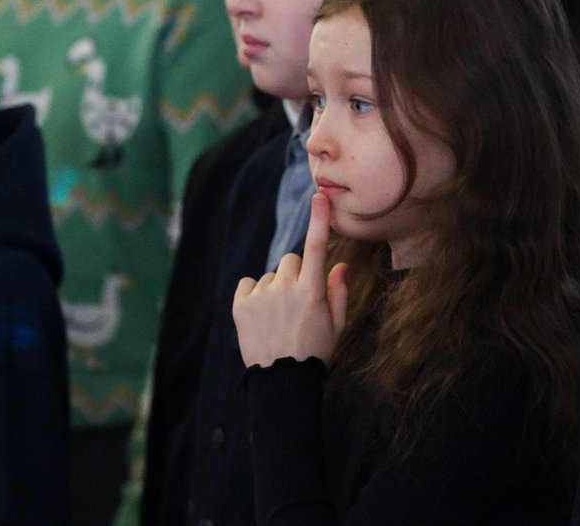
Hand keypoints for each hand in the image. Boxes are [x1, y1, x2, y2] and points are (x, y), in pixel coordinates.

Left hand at [233, 191, 348, 367]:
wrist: (282, 381)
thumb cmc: (314, 351)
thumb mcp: (336, 324)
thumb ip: (338, 291)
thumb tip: (338, 264)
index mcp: (312, 291)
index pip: (317, 247)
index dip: (319, 220)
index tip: (320, 197)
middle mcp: (286, 289)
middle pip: (291, 260)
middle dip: (296, 274)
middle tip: (298, 301)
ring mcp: (261, 297)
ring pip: (271, 275)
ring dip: (275, 287)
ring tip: (278, 316)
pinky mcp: (240, 306)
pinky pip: (248, 284)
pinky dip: (254, 293)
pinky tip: (261, 314)